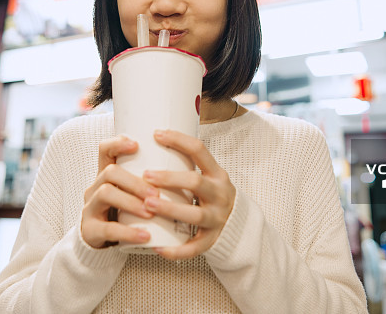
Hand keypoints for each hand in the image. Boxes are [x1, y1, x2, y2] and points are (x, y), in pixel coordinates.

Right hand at [81, 136, 159, 248]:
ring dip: (131, 202)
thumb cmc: (121, 212)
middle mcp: (95, 188)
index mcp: (105, 175)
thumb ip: (147, 181)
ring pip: (105, 194)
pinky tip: (145, 236)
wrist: (99, 240)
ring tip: (150, 212)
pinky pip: (108, 229)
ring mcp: (90, 208)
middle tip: (155, 193)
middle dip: (134, 181)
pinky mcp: (91, 231)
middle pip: (109, 172)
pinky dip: (128, 232)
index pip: (105, 150)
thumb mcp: (130, 193)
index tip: (136, 145)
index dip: (117, 143)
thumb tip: (186, 166)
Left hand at [142, 129, 235, 259]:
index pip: (199, 150)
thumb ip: (187, 165)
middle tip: (146, 175)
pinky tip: (157, 247)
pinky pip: (194, 247)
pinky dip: (176, 250)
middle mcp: (220, 194)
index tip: (156, 134)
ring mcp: (217, 218)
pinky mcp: (212, 240)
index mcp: (217, 174)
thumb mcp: (209, 177)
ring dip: (169, 209)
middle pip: (195, 182)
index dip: (178, 140)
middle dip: (169, 178)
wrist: (239, 226)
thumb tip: (152, 143)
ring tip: (147, 205)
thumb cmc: (212, 195)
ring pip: (194, 215)